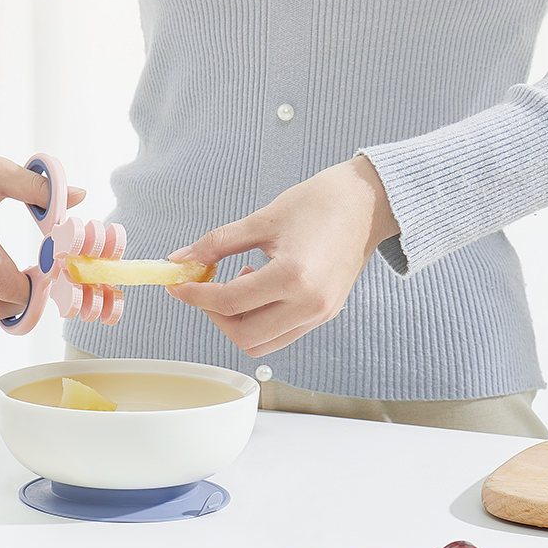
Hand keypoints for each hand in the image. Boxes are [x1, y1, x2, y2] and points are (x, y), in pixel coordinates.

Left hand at [166, 155, 399, 356]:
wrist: (367, 203)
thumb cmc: (319, 203)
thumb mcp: (261, 219)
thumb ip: (217, 243)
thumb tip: (181, 260)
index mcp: (293, 277)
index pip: (230, 302)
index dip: (196, 296)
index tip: (179, 285)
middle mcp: (309, 304)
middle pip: (244, 336)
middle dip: (215, 315)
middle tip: (206, 288)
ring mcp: (319, 314)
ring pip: (262, 344)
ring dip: (238, 322)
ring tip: (237, 285)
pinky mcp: (325, 315)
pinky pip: (281, 335)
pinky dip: (260, 321)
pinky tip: (259, 288)